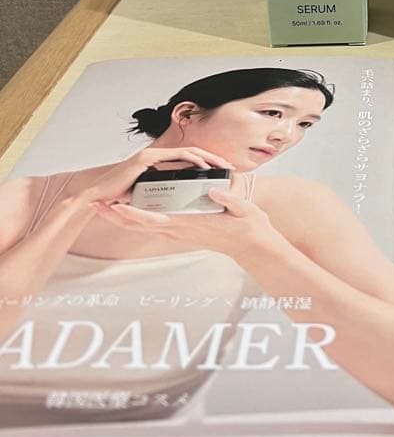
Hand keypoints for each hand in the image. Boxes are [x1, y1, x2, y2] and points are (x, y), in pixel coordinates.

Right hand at [73, 146, 229, 205]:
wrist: (96, 197)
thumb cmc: (118, 198)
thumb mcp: (146, 195)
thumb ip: (162, 195)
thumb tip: (180, 203)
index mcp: (157, 165)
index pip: (187, 161)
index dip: (206, 164)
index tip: (223, 171)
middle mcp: (155, 157)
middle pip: (192, 154)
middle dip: (212, 159)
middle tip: (230, 166)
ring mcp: (151, 156)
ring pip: (188, 152)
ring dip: (207, 157)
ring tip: (223, 164)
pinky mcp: (147, 159)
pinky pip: (176, 156)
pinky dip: (192, 158)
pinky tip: (205, 165)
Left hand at [94, 187, 281, 260]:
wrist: (251, 246)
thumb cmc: (249, 226)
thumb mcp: (245, 209)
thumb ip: (230, 199)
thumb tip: (212, 190)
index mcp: (190, 224)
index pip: (156, 219)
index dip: (134, 214)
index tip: (117, 206)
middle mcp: (180, 230)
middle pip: (142, 226)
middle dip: (119, 217)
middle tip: (99, 205)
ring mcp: (180, 232)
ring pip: (146, 227)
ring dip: (125, 219)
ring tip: (108, 207)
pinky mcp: (183, 231)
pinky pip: (156, 226)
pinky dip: (140, 219)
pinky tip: (132, 211)